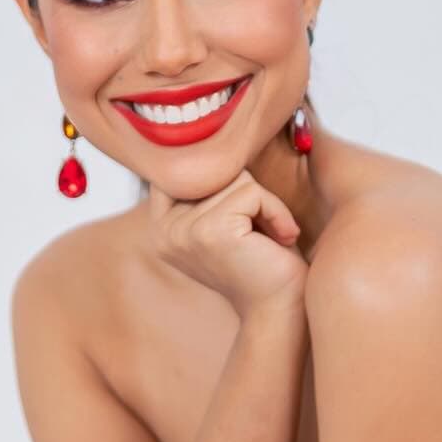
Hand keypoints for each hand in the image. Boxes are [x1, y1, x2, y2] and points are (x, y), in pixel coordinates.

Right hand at [147, 167, 307, 315]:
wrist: (281, 311)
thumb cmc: (264, 263)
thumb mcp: (227, 217)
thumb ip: (211, 185)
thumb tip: (217, 131)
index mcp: (161, 225)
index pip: (191, 168)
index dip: (225, 181)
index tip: (245, 218)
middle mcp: (163, 229)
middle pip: (214, 169)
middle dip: (249, 195)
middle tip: (261, 234)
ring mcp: (184, 231)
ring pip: (236, 178)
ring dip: (265, 206)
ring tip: (269, 239)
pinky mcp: (212, 231)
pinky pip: (252, 193)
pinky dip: (276, 212)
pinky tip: (279, 240)